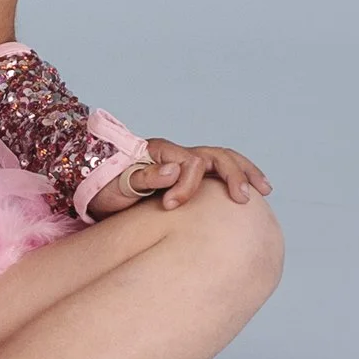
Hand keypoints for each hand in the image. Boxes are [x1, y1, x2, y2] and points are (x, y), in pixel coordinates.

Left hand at [91, 137, 270, 214]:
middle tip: (243, 199)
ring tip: (264, 189)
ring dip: (244, 172)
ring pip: (222, 159)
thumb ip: (144, 177)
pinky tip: (250, 192)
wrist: (93, 187)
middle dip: (233, 175)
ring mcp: (181, 163)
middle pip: (215, 155)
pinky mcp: (185, 176)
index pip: (189, 163)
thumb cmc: (102, 188)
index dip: (186, 186)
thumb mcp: (116, 185)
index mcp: (159, 152)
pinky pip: (216, 171)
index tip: (170, 207)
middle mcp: (175, 154)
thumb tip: (175, 171)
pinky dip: (236, 177)